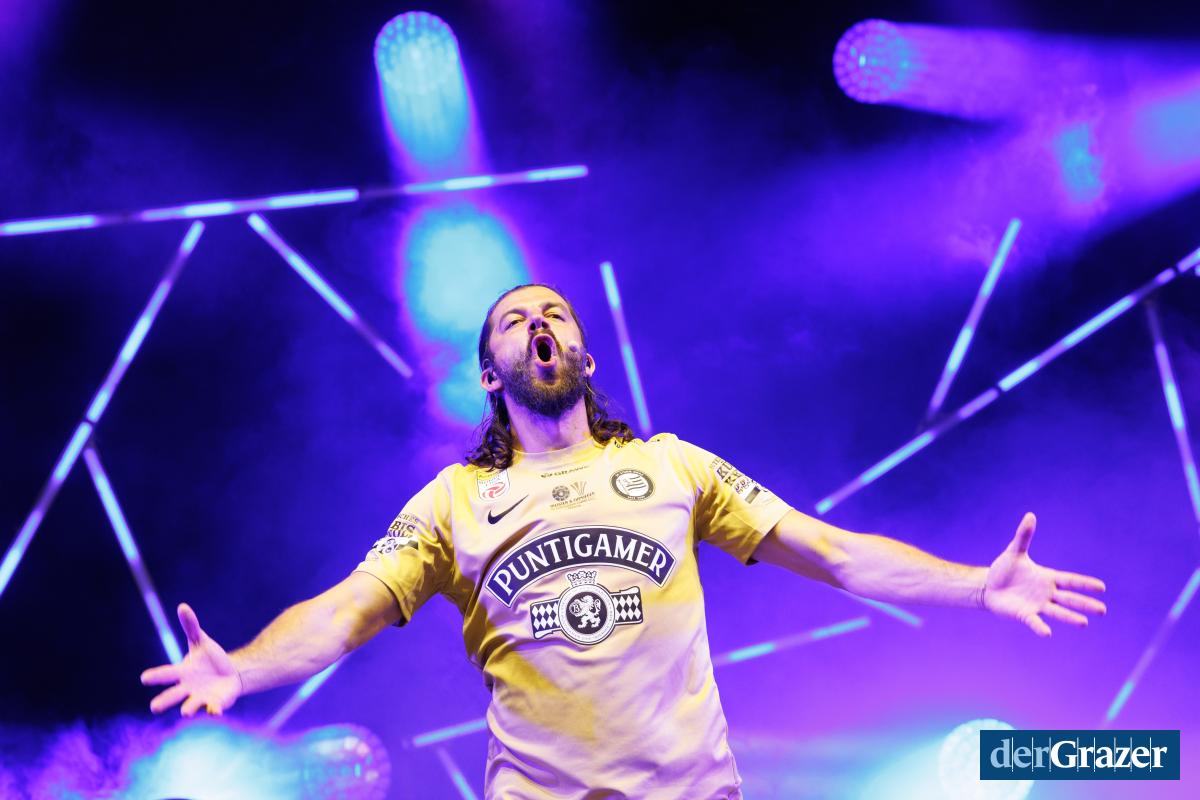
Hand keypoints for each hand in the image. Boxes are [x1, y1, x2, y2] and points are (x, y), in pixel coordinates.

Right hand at [140, 603, 241, 715]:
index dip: (156, 676)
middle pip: (172, 695)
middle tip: (154, 707)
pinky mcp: (216, 703)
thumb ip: (191, 626)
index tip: (144, 678)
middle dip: (164, 701)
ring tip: (185, 712)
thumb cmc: (210, 658)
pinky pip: (214, 708)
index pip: (166, 674)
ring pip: (191, 705)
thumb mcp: (201, 641)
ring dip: (188, 708)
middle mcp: (188, 688)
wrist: (230, 673)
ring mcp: (201, 697)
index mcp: (182, 673)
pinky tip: (215, 711)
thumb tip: (183, 606)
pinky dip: (214, 710)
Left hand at [983, 512, 1106, 636]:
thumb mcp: (1014, 552)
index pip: (1070, 580)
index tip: (1102, 587)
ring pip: (1057, 612)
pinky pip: (1034, 622)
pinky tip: (1047, 633)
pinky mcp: (1024, 614)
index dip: (1084, 584)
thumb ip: (1023, 536)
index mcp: (1047, 578)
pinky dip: (1040, 627)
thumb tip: (1030, 515)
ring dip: (1069, 618)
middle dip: (1085, 604)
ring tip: (1084, 623)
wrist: (988, 586)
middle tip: (1103, 610)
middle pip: (1069, 599)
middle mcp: (1046, 593)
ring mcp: (1036, 605)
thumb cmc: (1004, 569)